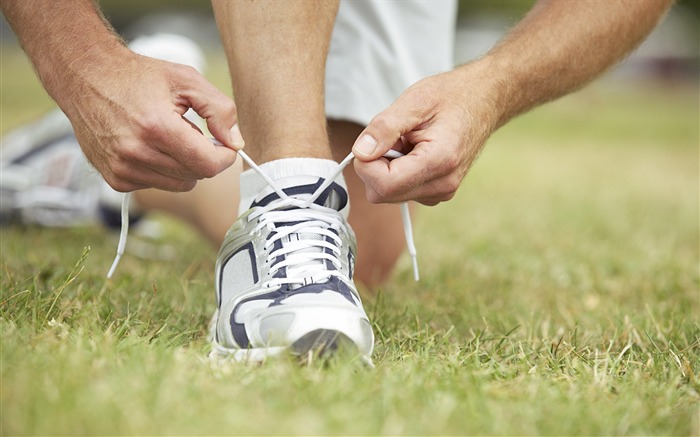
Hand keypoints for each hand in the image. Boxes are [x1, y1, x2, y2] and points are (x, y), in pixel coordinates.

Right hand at [62, 49, 243, 191]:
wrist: (85, 78)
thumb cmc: (138, 77)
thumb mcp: (186, 79)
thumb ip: (219, 109)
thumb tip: (235, 142)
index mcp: (157, 127)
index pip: (208, 165)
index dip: (225, 157)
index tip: (225, 145)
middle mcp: (137, 153)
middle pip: (196, 176)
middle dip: (202, 156)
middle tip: (190, 131)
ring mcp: (123, 169)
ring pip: (179, 184)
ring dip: (183, 165)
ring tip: (166, 137)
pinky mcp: (116, 179)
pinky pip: (158, 185)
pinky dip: (162, 170)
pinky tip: (149, 146)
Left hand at [352, 66, 497, 205]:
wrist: (485, 100)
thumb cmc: (453, 96)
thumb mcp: (414, 101)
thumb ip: (384, 128)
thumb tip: (361, 152)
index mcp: (439, 162)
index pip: (383, 185)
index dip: (366, 164)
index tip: (371, 141)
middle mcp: (442, 184)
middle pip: (383, 194)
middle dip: (375, 166)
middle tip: (393, 138)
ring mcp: (441, 192)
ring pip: (389, 194)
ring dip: (387, 168)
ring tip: (408, 142)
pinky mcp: (437, 192)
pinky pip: (401, 190)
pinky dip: (398, 172)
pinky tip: (413, 151)